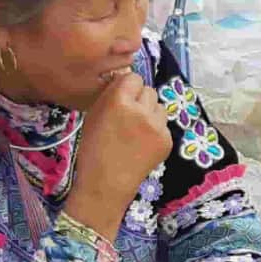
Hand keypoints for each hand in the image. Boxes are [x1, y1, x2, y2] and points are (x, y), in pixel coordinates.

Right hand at [66, 72, 171, 236]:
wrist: (106, 183)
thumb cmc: (93, 148)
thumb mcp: (94, 114)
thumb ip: (111, 95)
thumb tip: (125, 81)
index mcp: (119, 101)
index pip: (134, 77)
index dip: (128, 87)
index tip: (122, 97)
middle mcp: (141, 110)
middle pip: (149, 90)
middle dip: (140, 99)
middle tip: (129, 116)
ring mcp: (158, 126)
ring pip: (159, 107)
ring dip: (150, 113)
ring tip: (136, 131)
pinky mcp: (167, 140)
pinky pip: (164, 125)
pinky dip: (155, 131)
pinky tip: (142, 144)